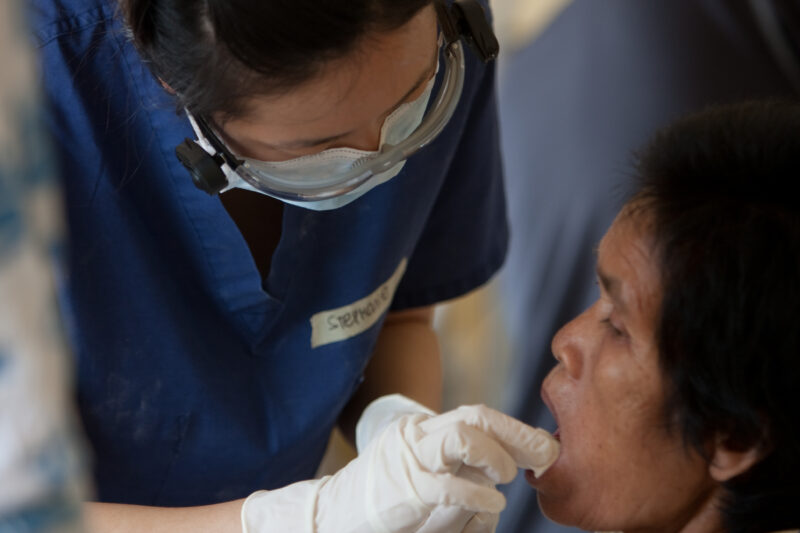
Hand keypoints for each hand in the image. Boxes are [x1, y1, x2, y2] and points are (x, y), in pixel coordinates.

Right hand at [241, 397, 558, 532]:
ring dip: (496, 454)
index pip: (476, 416)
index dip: (514, 428)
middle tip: (547, 453)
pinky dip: (477, 496)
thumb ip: (460, 469)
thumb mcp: (426, 477)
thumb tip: (510, 467)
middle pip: (474, 416)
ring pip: (461, 437)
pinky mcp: (403, 491)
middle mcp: (416, 436)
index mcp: (423, 431)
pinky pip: (448, 487)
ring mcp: (408, 459)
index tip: (545, 445)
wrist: (334, 518)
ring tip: (509, 474)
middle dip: (516, 432)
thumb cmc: (386, 504)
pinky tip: (492, 506)